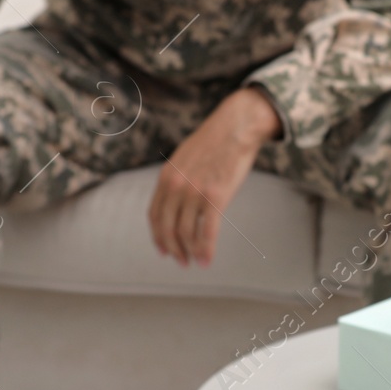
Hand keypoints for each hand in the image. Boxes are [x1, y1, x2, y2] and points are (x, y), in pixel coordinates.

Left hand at [148, 86, 280, 266]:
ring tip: (196, 261)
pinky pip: (207, 232)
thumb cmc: (215, 141)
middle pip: (167, 228)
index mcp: (166, 177)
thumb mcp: (184, 157)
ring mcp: (194, 192)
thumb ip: (177, 178)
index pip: (154, 214)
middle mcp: (176, 186)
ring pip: (186, 233)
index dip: (158, 236)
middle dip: (173, 249)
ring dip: (190, 252)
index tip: (163, 249)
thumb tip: (177, 199)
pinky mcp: (215, 197)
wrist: (236, 127)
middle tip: (181, 261)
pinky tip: (207, 259)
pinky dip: (206, 250)